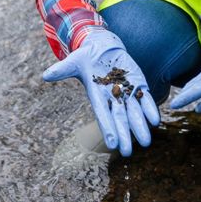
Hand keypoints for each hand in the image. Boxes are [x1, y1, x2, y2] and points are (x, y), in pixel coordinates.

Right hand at [42, 30, 159, 156]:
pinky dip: (150, 108)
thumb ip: (62, 70)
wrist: (103, 49)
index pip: (103, 115)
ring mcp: (127, 92)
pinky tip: (155, 119)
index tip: (112, 144)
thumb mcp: (73, 61)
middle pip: (120, 119)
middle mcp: (113, 98)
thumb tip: (45, 75)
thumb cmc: (85, 58)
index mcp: (97, 95)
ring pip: (135, 112)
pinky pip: (146, 98)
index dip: (107, 129)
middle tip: (129, 152)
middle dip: (125, 135)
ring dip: (141, 126)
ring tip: (146, 142)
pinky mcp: (138, 84)